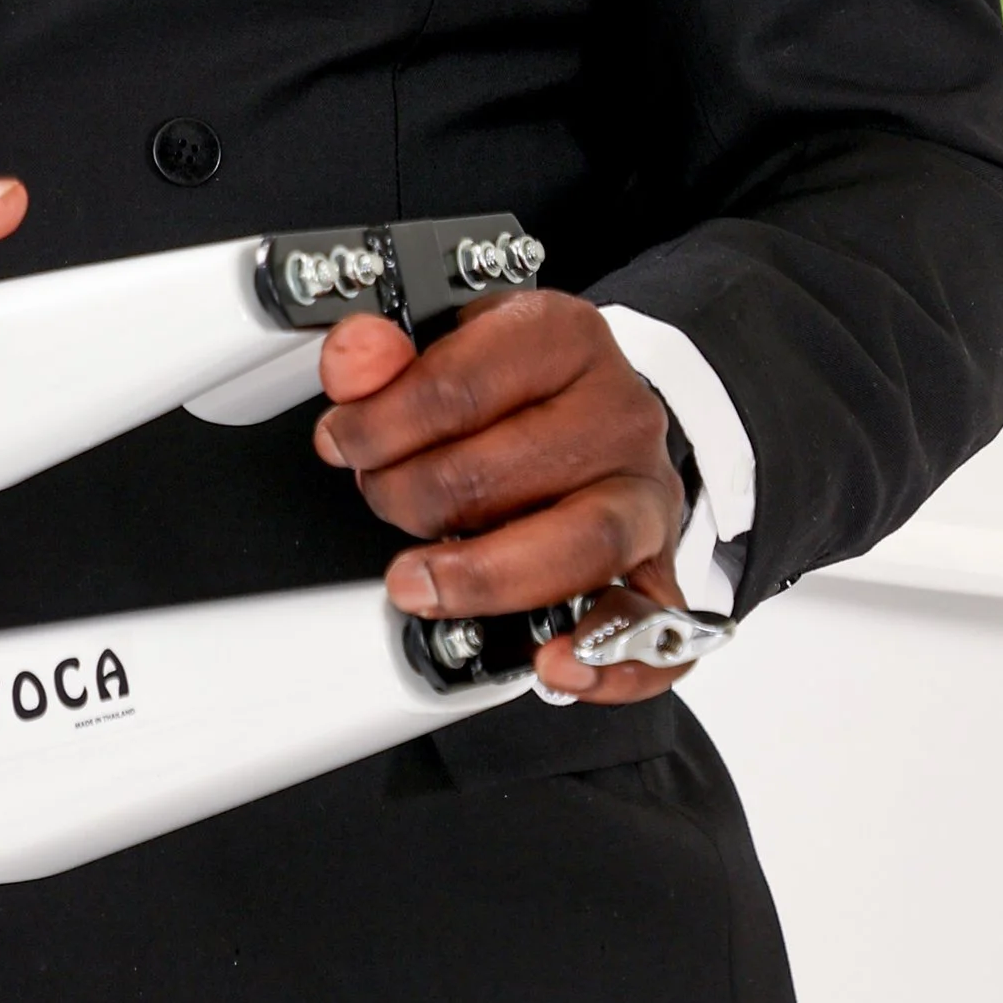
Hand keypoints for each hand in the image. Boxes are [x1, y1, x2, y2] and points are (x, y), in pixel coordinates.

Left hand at [312, 290, 691, 703]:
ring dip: (484, 577)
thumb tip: (352, 358)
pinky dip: (609, 659)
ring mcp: (645, 493)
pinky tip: (554, 663)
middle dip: (416, 499)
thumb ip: (386, 352)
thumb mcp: (448, 341)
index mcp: (563, 339)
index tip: (342, 442)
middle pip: (505, 473)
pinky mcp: (660, 564)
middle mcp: (619, 413)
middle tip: (381, 497)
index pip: (459, 388)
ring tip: (421, 585)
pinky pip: (654, 624)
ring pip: (581, 545)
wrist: (596, 403)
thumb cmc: (518, 381)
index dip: (378, 426)